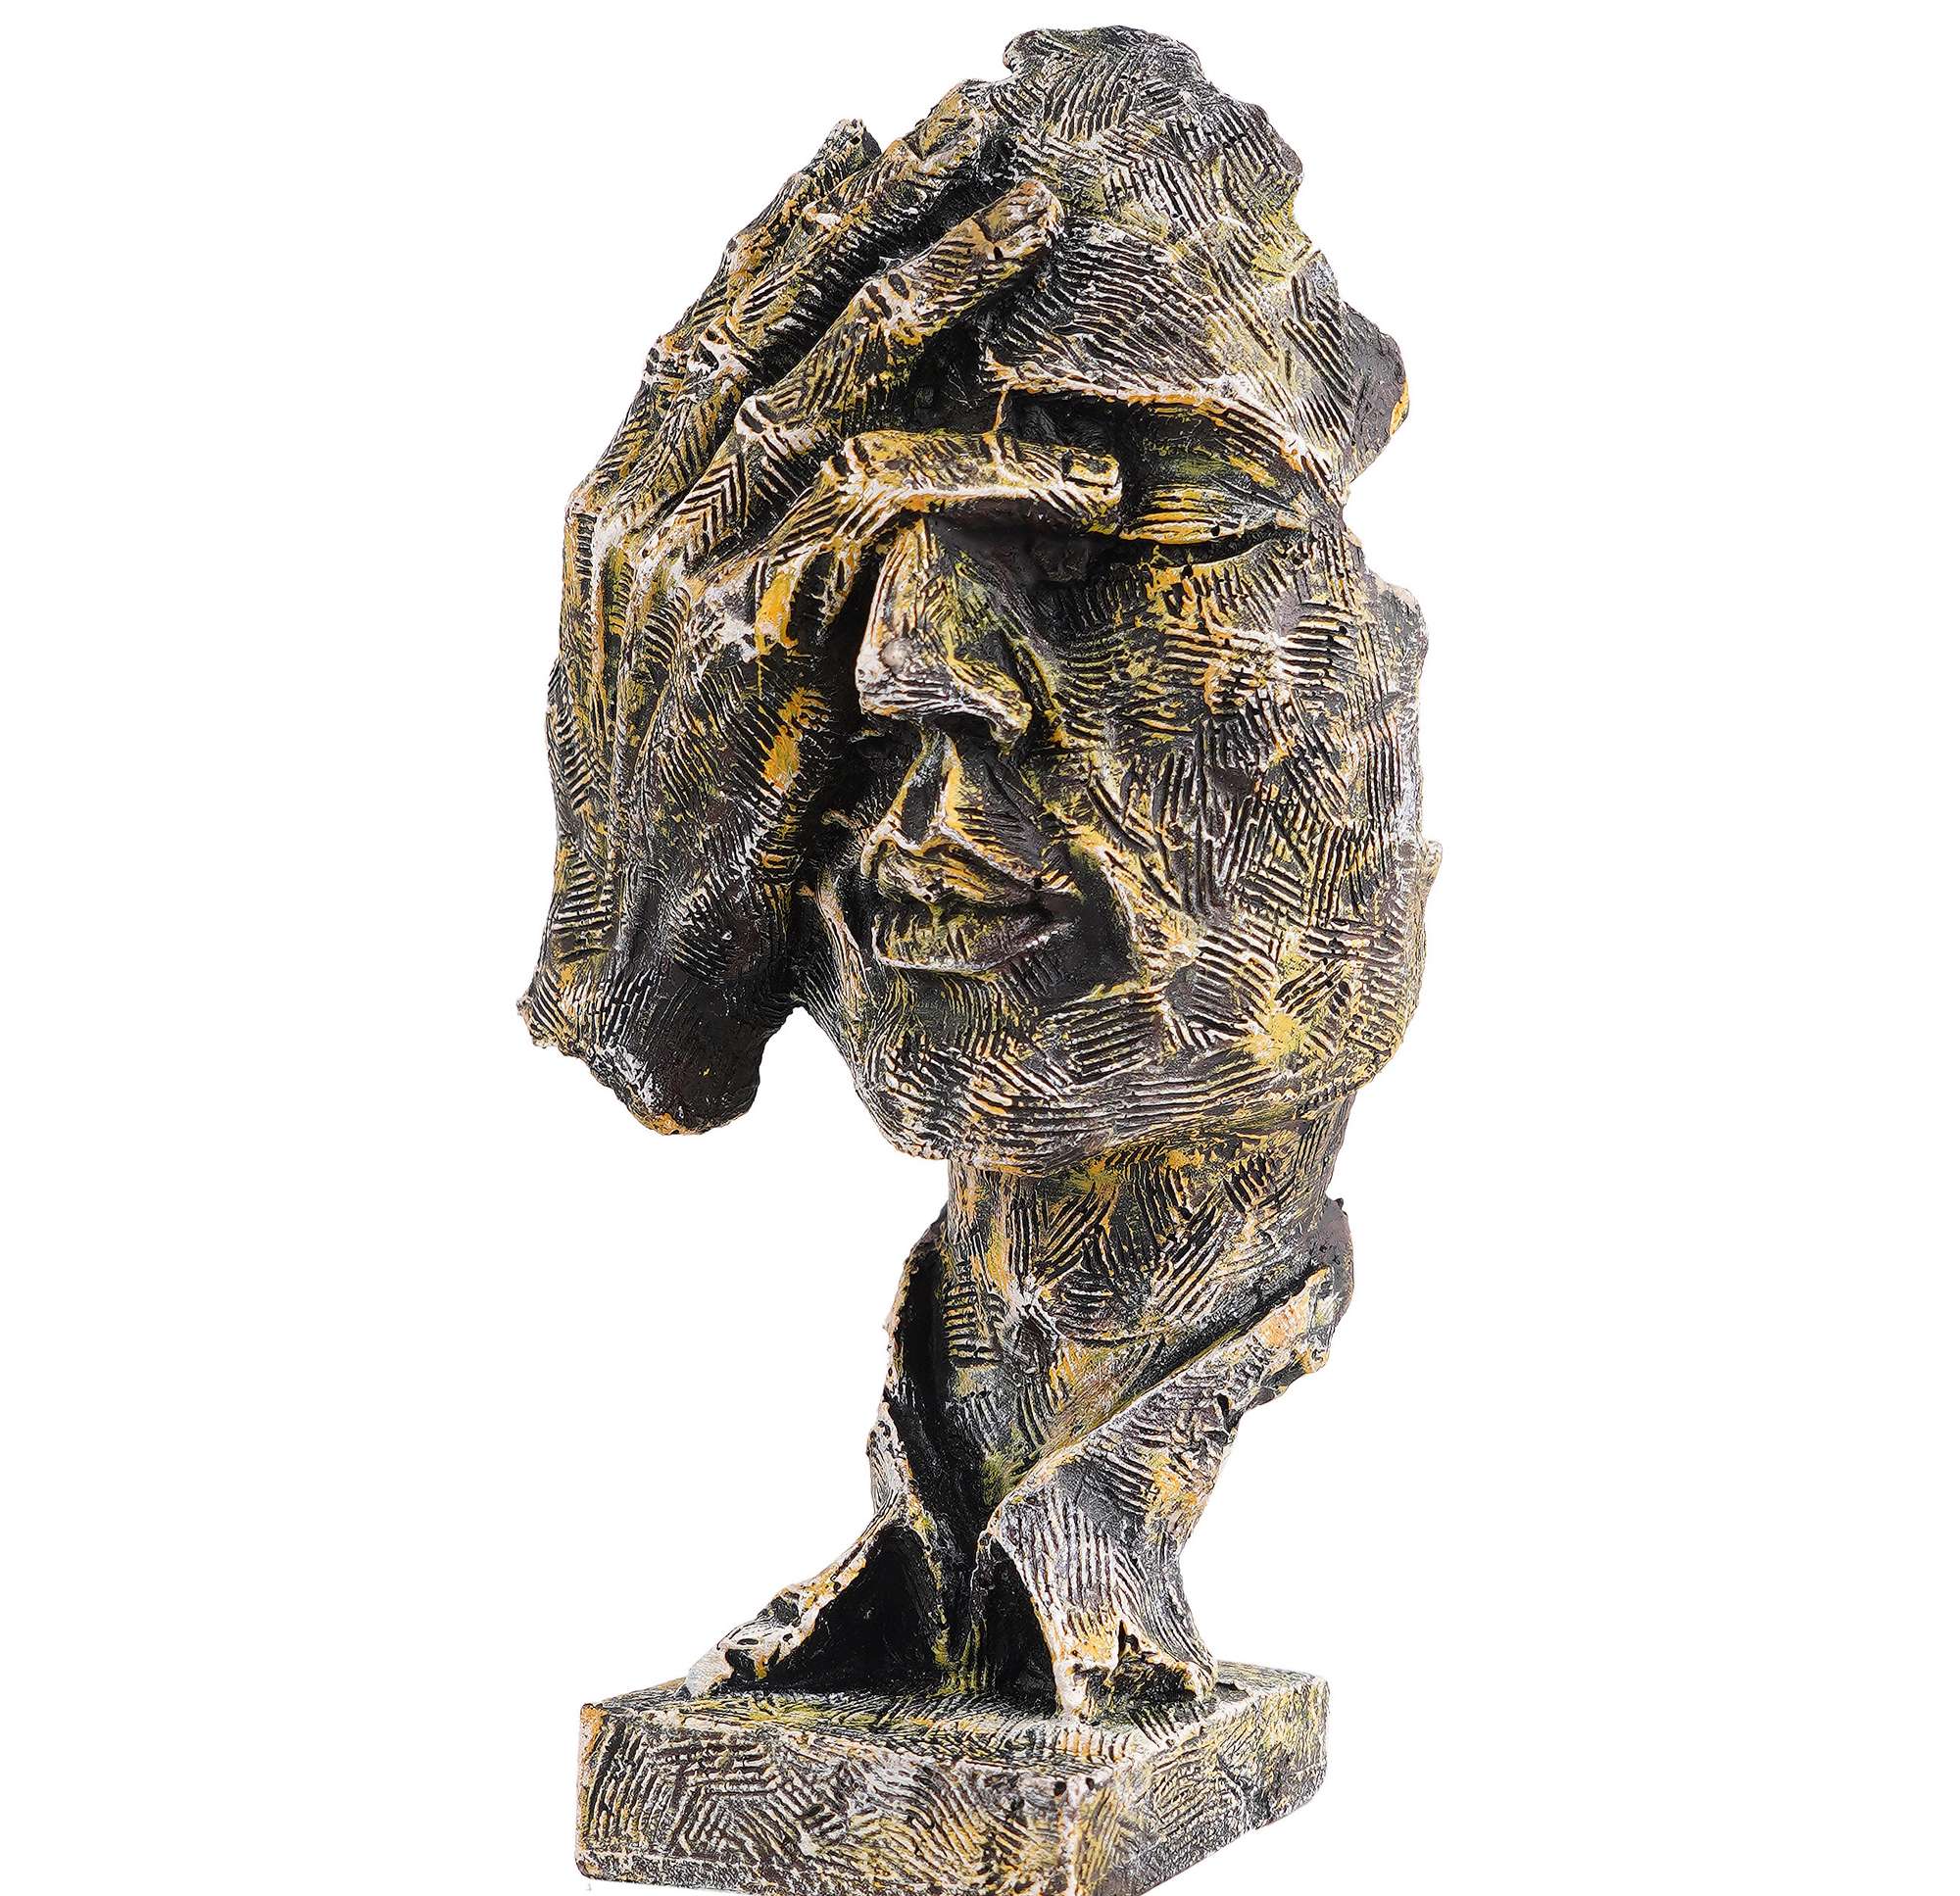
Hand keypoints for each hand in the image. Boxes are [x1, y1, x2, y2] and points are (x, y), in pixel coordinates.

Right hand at [521, 100, 1121, 1128]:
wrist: (644, 965)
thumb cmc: (697, 838)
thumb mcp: (707, 679)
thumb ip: (751, 574)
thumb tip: (843, 507)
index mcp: (613, 516)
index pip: (707, 334)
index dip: (791, 232)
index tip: (872, 150)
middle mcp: (632, 516)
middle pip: (762, 319)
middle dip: (872, 209)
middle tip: (974, 121)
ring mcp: (677, 564)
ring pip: (820, 381)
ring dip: (939, 289)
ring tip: (1040, 215)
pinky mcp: (744, 628)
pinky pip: (877, 506)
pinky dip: (984, 471)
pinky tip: (1082, 467)